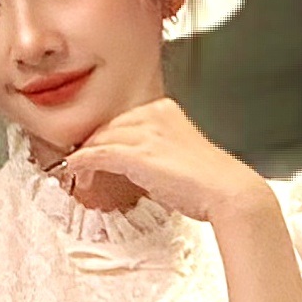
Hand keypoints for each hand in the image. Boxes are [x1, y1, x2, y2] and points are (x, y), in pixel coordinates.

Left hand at [55, 96, 264, 227]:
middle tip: (80, 166)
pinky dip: (81, 163)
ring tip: (77, 175)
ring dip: (84, 158)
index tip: (95, 154)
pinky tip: (74, 171)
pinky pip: (98, 154)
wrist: (227, 191)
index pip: (122, 120)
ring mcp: (145, 133)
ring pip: (100, 139)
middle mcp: (153, 115)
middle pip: (107, 127)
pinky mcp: (137, 154)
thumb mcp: (177, 154)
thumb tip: (131, 163)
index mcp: (164, 110)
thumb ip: (153, 151)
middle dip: (91, 147)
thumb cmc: (208, 181)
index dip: (104, 138)